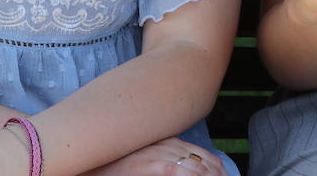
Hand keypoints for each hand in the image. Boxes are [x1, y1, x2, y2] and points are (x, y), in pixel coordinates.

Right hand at [80, 137, 223, 175]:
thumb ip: (165, 162)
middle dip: (217, 172)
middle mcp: (164, 144)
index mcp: (166, 143)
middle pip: (202, 159)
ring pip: (193, 164)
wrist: (92, 161)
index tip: (225, 175)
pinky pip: (175, 169)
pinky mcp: (146, 164)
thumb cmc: (117, 165)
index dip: (216, 167)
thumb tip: (185, 168)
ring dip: (209, 174)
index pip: (201, 153)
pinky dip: (191, 174)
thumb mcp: (146, 160)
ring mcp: (155, 153)